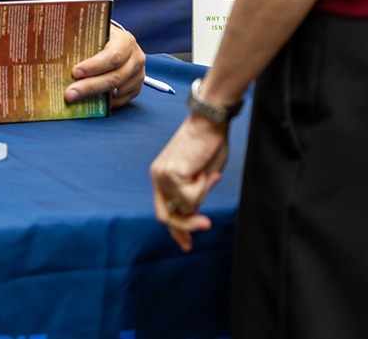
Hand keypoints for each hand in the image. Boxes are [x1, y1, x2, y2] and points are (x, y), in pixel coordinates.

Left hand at [64, 24, 145, 108]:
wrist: (117, 42)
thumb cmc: (101, 37)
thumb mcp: (93, 31)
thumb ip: (80, 37)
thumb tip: (50, 45)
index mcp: (125, 40)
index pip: (112, 56)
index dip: (94, 66)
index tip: (74, 72)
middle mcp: (136, 57)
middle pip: (114, 77)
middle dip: (90, 87)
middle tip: (70, 93)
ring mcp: (138, 74)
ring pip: (117, 91)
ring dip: (95, 96)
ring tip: (75, 97)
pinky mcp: (136, 87)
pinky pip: (121, 100)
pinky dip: (105, 102)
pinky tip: (90, 101)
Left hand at [150, 114, 229, 250]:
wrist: (210, 122)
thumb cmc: (209, 146)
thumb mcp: (202, 178)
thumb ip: (194, 196)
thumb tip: (192, 216)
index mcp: (162, 176)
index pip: (164, 210)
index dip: (176, 230)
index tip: (187, 244)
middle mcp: (157, 176)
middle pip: (166, 217)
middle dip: (186, 226)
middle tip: (207, 224)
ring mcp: (162, 176)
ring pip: (185, 208)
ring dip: (203, 194)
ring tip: (208, 173)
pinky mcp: (171, 174)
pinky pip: (191, 198)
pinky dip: (204, 188)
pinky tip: (205, 170)